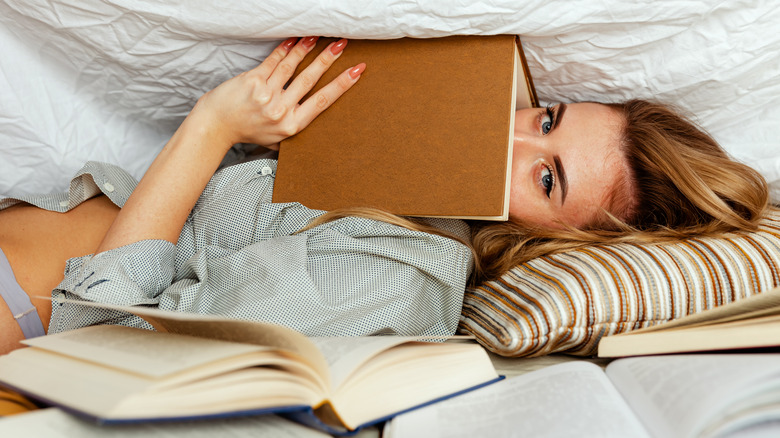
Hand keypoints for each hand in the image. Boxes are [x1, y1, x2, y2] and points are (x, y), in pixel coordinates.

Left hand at [193, 36, 364, 147]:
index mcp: (291, 126)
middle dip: (328, 59)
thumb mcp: (275, 140)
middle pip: (310, 79)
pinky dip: (286, 48)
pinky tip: (296, 39)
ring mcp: (266, 94)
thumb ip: (292, 129)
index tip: (356, 72)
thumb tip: (311, 119)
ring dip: (308, 49)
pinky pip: (274, 61)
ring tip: (321, 37)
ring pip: (292, 66)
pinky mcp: (253, 80)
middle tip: (342, 45)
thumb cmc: (246, 131)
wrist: (216, 126)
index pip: (322, 101)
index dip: (341, 85)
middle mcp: (281, 111)